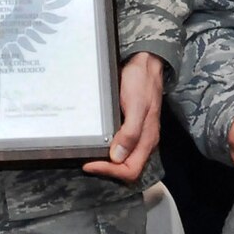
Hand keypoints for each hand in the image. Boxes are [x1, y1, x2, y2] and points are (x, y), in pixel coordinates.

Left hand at [83, 52, 165, 182]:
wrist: (145, 62)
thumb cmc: (141, 82)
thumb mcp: (136, 105)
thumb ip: (130, 132)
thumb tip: (117, 157)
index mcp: (147, 139)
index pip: (130, 170)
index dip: (110, 171)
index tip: (90, 164)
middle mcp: (144, 141)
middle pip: (126, 168)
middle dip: (107, 169)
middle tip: (86, 162)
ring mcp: (138, 134)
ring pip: (123, 160)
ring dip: (106, 161)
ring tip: (88, 155)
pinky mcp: (131, 127)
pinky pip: (120, 146)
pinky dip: (108, 150)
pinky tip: (97, 143)